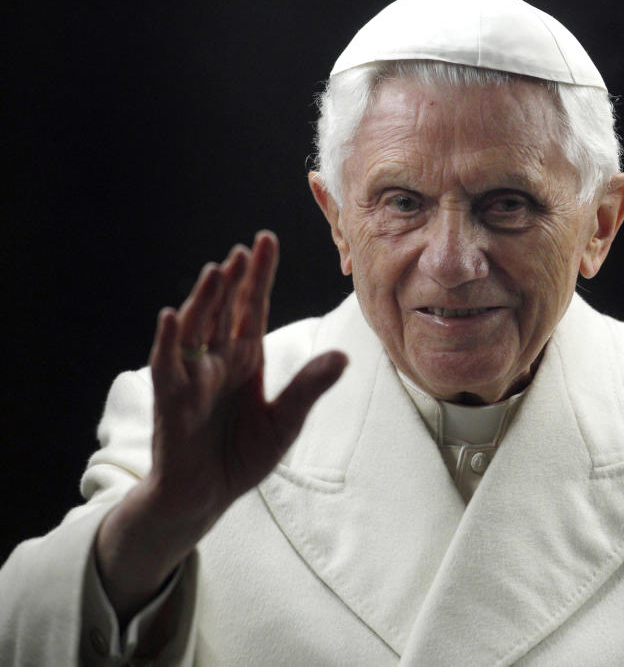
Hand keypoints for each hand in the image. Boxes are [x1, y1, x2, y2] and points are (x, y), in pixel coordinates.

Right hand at [146, 230, 344, 519]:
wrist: (205, 498)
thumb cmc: (241, 457)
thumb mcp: (285, 422)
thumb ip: (308, 388)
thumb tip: (343, 355)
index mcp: (245, 361)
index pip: (253, 309)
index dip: (259, 276)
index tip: (265, 240)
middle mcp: (217, 362)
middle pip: (226, 312)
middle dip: (235, 281)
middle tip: (245, 249)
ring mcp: (192, 378)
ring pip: (196, 330)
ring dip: (205, 301)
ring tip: (218, 271)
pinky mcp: (171, 401)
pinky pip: (166, 367)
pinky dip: (166, 342)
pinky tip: (170, 315)